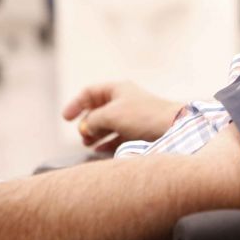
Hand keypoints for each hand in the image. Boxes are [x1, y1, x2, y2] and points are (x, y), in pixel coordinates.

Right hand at [61, 81, 182, 152]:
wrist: (174, 128)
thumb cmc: (143, 116)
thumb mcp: (111, 114)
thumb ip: (93, 120)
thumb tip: (86, 128)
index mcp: (118, 89)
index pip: (90, 93)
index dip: (76, 104)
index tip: (66, 119)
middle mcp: (124, 101)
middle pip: (97, 109)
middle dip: (87, 122)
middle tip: (83, 135)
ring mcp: (132, 117)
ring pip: (107, 124)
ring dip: (95, 134)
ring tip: (88, 144)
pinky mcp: (139, 132)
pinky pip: (117, 136)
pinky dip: (107, 142)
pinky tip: (99, 150)